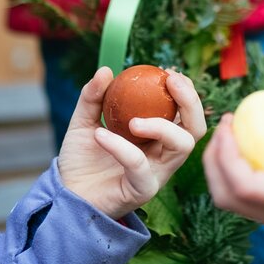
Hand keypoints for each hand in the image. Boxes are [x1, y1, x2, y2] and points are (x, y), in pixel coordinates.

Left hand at [58, 67, 205, 219]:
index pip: (184, 112)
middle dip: (191, 102)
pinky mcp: (142, 190)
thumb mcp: (84, 121)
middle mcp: (164, 154)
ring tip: (132, 120)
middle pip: (196, 128)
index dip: (185, 90)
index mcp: (157, 136)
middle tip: (171, 82)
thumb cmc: (82, 159)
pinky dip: (121, 147)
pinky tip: (99, 134)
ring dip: (162, 126)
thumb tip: (106, 71)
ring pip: (181, 146)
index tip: (168, 71)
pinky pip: (140, 165)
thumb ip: (93, 97)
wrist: (66, 193)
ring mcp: (157, 173)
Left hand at [204, 81, 263, 239]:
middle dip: (214, 159)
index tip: (230, 124)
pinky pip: (243, 198)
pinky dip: (234, 173)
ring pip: (230, 200)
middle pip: (225, 196)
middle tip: (226, 125)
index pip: (243, 186)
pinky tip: (249, 147)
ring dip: (221, 167)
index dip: (226, 154)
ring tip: (233, 134)